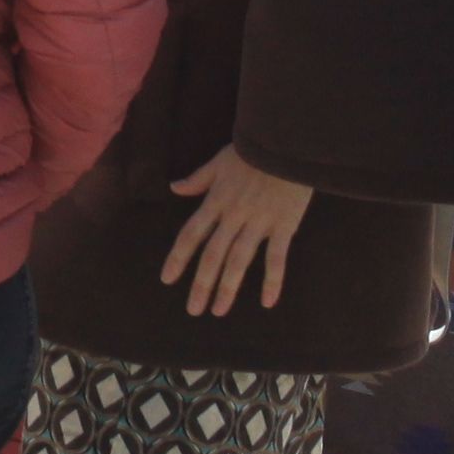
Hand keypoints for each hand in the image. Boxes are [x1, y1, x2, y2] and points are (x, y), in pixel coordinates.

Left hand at [157, 147, 317, 317]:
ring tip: (218, 310)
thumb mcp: (219, 161)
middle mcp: (233, 216)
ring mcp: (258, 222)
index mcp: (216, 201)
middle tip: (193, 310)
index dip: (178, 258)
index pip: (191, 234)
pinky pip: (276, 257)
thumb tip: (174, 188)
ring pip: (239, 260)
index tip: (167, 279)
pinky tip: (268, 302)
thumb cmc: (252, 150)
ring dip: (228, 287)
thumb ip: (198, 179)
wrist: (286, 142)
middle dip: (201, 284)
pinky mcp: (284, 226)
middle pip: (212, 255)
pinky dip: (273, 280)